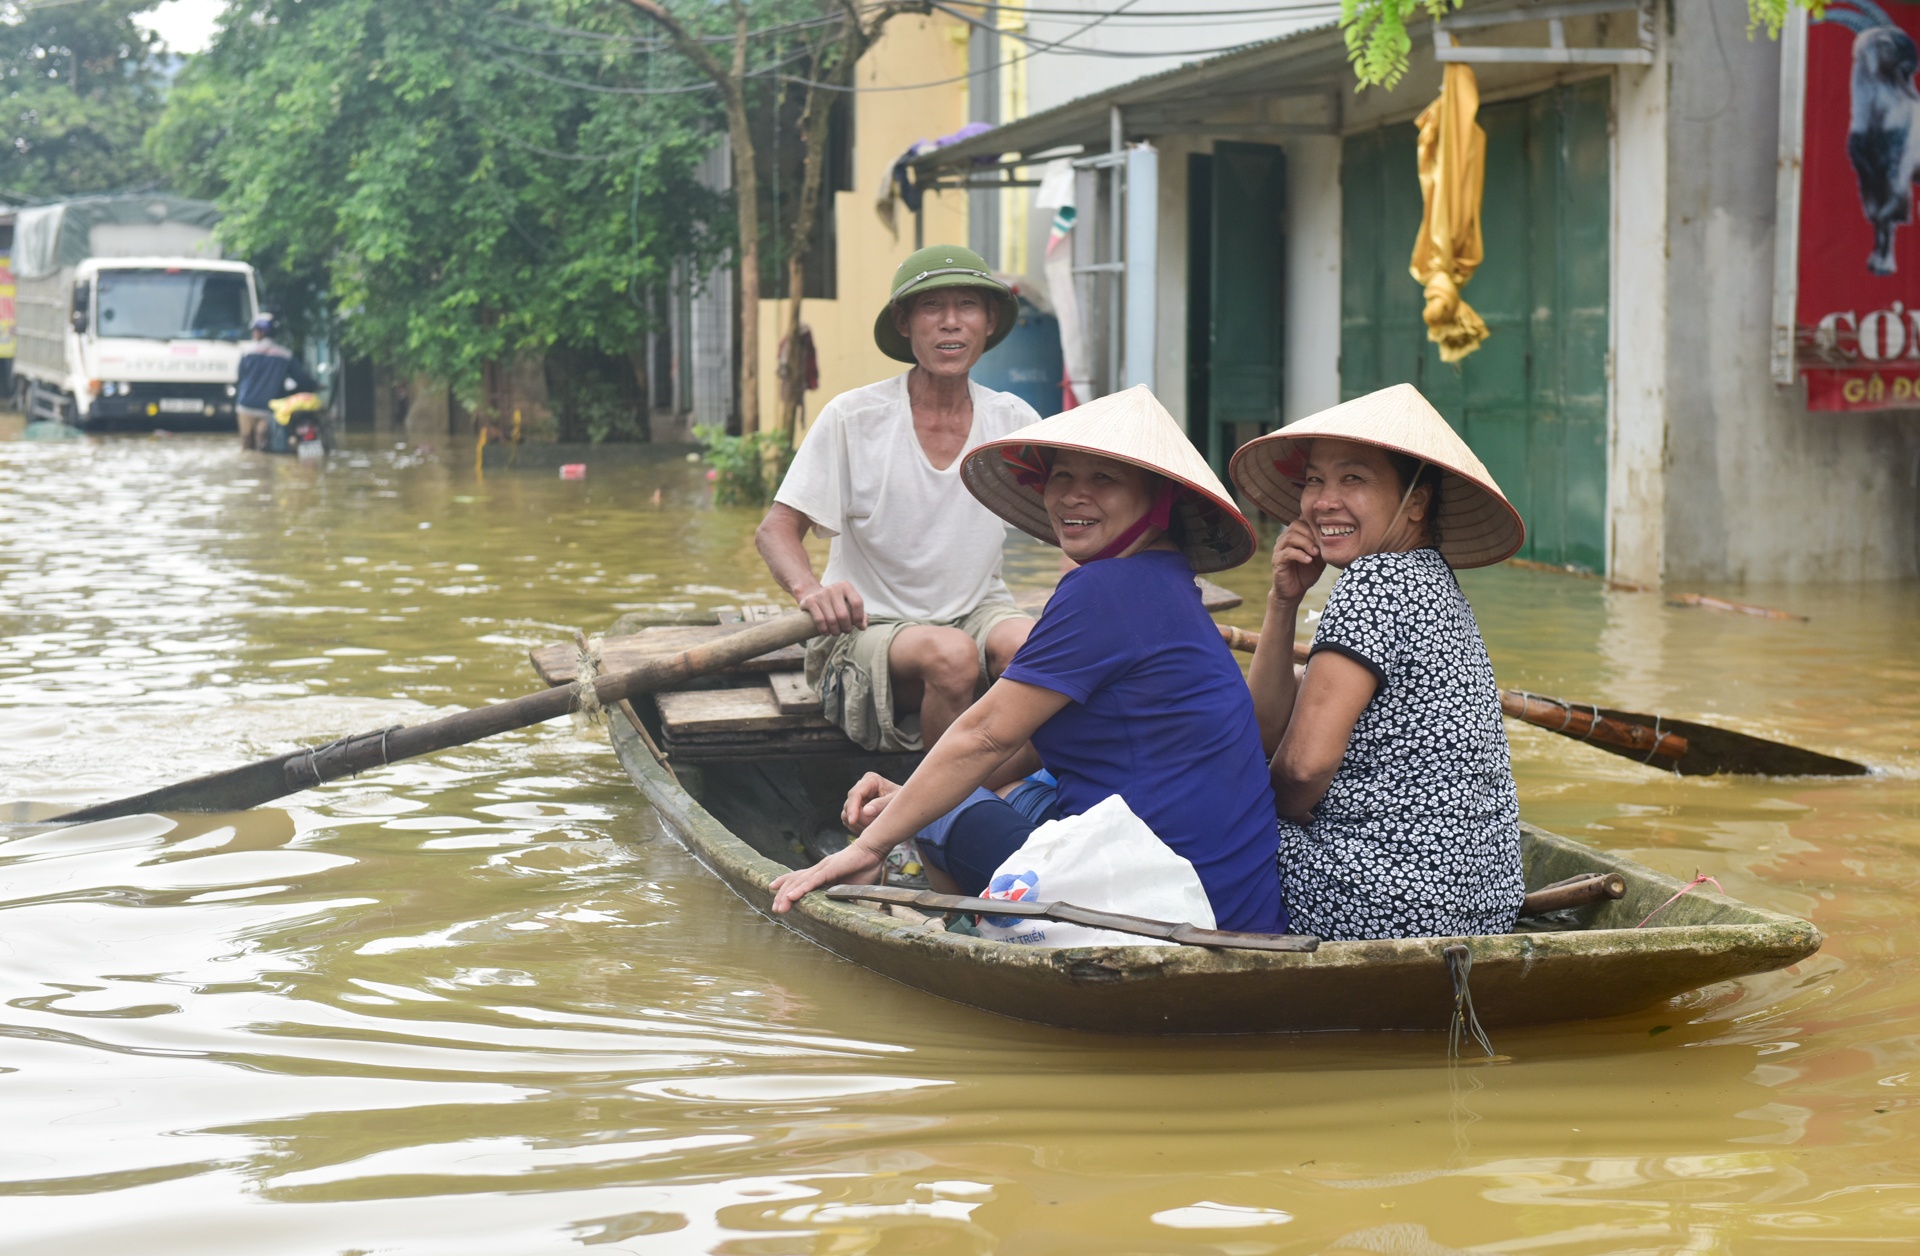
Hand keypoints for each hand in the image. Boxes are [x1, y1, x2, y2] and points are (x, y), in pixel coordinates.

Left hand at [769, 841, 883, 912]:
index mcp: (823, 871)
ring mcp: (823, 868)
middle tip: (775, 909)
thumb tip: (839, 907)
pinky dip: (801, 889)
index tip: (773, 891)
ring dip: (787, 895)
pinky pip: (813, 881)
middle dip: (782, 895)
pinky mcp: (830, 869)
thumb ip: (842, 894)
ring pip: (800, 882)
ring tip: (779, 907)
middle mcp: (819, 868)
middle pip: (795, 881)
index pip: (800, 877)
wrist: (874, 849)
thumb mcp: (850, 885)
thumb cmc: (866, 866)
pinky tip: (791, 896)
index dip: (785, 883)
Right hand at [796, 580, 867, 634]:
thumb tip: (863, 626)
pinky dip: (824, 630)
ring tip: (836, 633)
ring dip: (836, 631)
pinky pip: (820, 620)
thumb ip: (860, 614)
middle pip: (843, 615)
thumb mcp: (849, 604)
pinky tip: (827, 633)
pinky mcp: (810, 601)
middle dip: (846, 627)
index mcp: (846, 586)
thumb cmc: (836, 602)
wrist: (812, 594)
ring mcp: (821, 594)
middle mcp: (833, 588)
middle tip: (845, 631)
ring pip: (831, 620)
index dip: (859, 618)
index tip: (858, 626)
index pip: (857, 603)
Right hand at [842, 772, 900, 833]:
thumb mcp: (896, 802)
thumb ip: (882, 805)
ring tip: (875, 827)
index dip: (852, 808)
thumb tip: (866, 811)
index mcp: (871, 780)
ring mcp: (856, 799)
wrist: (906, 807)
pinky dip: (857, 827)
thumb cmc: (904, 801)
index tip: (852, 821)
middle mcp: (861, 787)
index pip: (855, 794)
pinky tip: (870, 828)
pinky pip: (848, 821)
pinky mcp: (854, 809)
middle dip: (860, 819)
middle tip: (875, 827)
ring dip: (859, 825)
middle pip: (849, 805)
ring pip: (846, 815)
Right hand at [1270, 519, 1324, 605]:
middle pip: (1296, 525)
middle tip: (1323, 544)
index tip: (1327, 531)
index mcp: (1295, 534)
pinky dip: (1300, 555)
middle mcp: (1285, 538)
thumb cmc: (1307, 572)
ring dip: (1306, 543)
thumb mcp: (1320, 557)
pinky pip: (1287, 553)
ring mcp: (1279, 549)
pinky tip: (1309, 560)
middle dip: (1312, 533)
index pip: (1303, 519)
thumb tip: (1337, 533)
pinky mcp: (1277, 560)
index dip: (1314, 522)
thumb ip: (1324, 545)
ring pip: (1291, 537)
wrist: (1294, 591)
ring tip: (1316, 553)